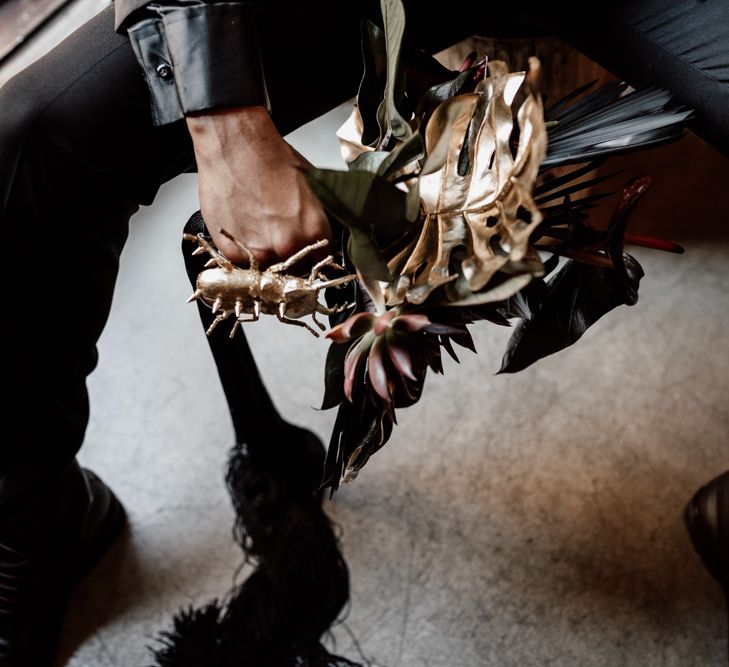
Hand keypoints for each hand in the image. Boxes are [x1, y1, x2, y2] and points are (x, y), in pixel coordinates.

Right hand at [186, 106, 331, 266]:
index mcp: (314, 232)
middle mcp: (289, 246)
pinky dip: (243, 252)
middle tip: (279, 240)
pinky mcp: (232, 251)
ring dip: (266, 257)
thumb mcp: (313, 189)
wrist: (236, 145)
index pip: (321, 263)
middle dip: (290, 259)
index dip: (313, 259)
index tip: (307, 257)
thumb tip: (323, 238)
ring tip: (259, 231)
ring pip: (268, 270)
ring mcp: (259, 251)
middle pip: (295, 270)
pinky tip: (244, 228)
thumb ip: (318, 221)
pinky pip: (243, 264)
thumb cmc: (272, 159)